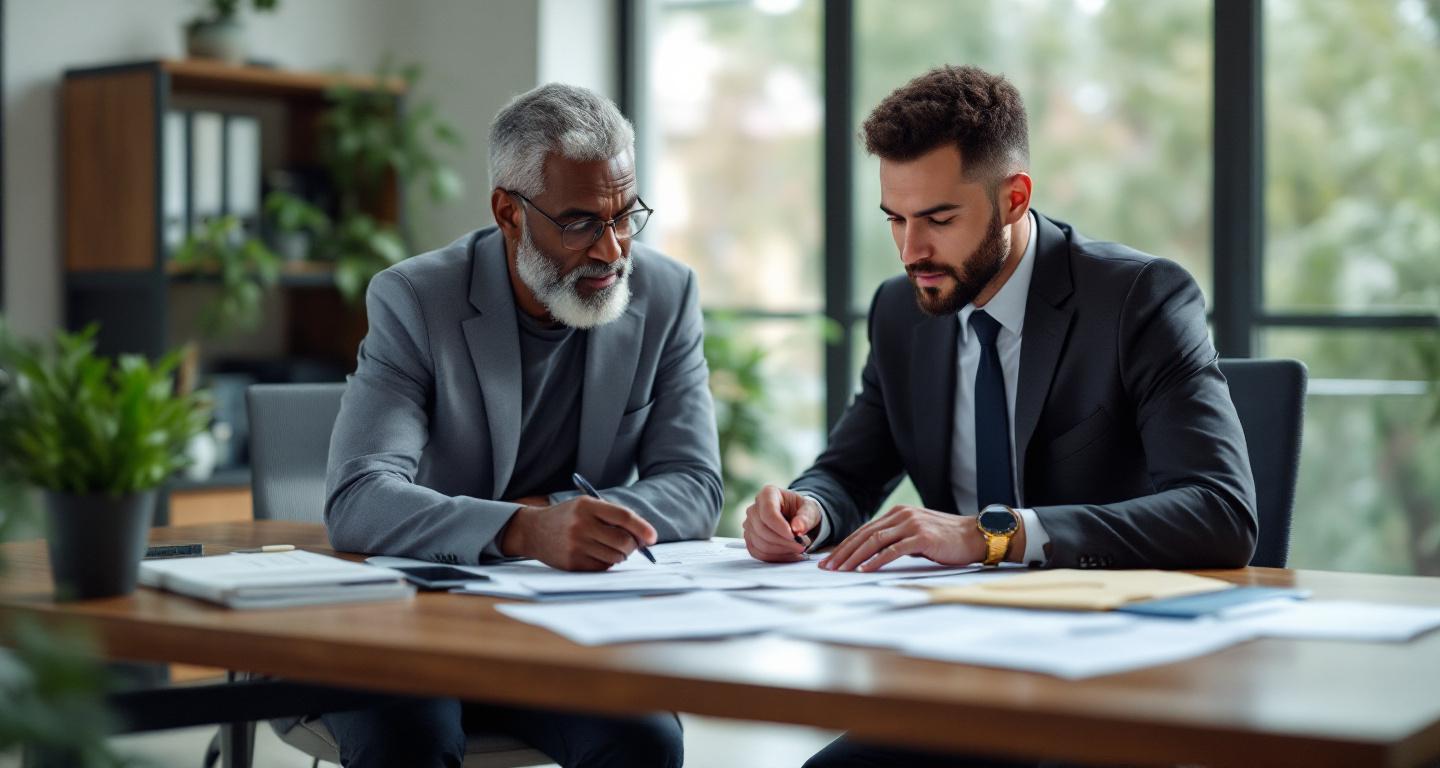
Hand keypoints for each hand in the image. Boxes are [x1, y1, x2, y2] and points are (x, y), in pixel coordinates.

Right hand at [499, 496, 656, 570]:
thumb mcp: (587, 506)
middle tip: (632, 544)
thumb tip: (644, 537)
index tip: (652, 538)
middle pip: (623, 541)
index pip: (623, 517)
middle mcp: (581, 525)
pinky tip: (596, 554)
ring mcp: (575, 546)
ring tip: (609, 547)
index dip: (642, 528)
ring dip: (621, 555)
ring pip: (616, 557)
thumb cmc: (568, 517)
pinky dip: (607, 562)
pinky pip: (603, 567)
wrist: (533, 530)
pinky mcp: (572, 563)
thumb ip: (613, 516)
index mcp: (586, 506)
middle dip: (633, 545)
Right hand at [743, 485, 821, 561]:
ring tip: (797, 550)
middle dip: (783, 542)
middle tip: (801, 546)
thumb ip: (806, 517)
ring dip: (781, 551)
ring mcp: (749, 525)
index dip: (780, 527)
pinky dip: (775, 557)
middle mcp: (754, 508)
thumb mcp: (810, 510)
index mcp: (768, 494)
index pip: (768, 512)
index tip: (795, 536)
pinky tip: (789, 554)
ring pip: (760, 543)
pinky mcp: (750, 539)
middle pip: (762, 529)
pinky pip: (758, 553)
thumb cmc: (802, 511)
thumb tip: (798, 528)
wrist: (796, 519)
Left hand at [819, 505, 989, 571]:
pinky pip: (892, 550)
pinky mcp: (921, 537)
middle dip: (843, 552)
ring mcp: (911, 524)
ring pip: (874, 541)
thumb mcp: (917, 535)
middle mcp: (902, 515)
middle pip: (864, 535)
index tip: (830, 560)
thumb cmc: (947, 540)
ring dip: (854, 557)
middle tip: (827, 568)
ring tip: (840, 571)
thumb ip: (897, 540)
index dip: (845, 546)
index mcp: (898, 514)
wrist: (976, 536)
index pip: (864, 530)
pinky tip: (863, 570)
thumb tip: (873, 555)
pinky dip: (876, 560)